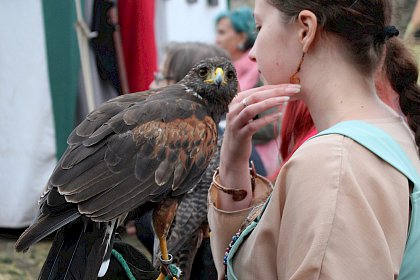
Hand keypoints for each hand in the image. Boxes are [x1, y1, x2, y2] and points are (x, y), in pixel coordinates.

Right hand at [217, 84, 300, 209]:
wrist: (233, 153)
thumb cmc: (244, 131)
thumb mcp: (246, 114)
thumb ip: (256, 102)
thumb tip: (277, 90)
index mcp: (236, 101)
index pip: (258, 89)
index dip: (275, 86)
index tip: (292, 85)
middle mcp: (233, 110)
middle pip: (255, 96)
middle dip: (276, 91)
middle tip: (294, 89)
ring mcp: (235, 122)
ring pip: (252, 108)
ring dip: (270, 102)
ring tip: (286, 99)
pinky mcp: (240, 135)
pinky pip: (254, 125)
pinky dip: (266, 119)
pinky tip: (278, 116)